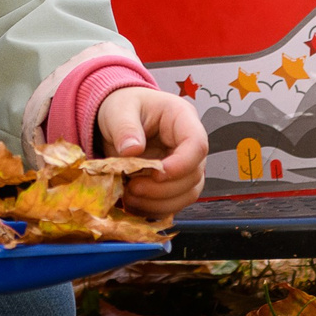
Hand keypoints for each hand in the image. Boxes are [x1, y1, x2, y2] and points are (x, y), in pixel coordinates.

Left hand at [95, 87, 208, 219]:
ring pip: (187, 194)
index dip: (182, 164)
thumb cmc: (124, 107)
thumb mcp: (119, 110)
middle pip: (193, 175)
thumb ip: (125, 128)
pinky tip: (133, 204)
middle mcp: (188, 144)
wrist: (119, 117)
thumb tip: (132, 150)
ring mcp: (183, 166)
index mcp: (182, 118)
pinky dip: (153, 209)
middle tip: (132, 187)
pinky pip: (172, 204)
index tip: (156, 174)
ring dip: (158, 202)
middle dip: (163, 189)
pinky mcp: (173, 183)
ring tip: (129, 196)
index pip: (197, 145)